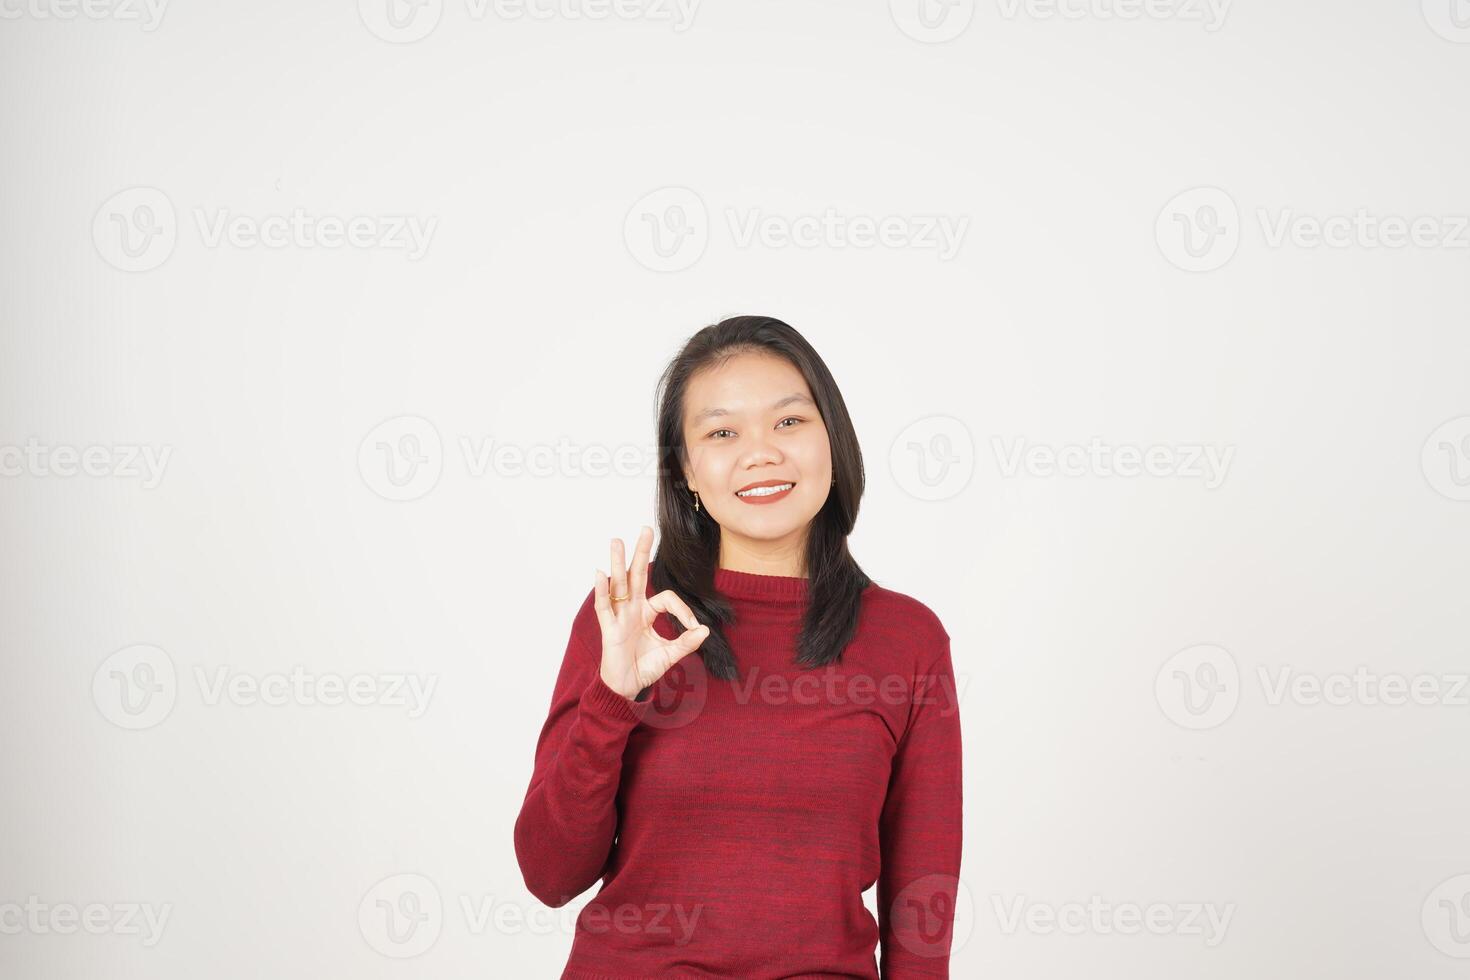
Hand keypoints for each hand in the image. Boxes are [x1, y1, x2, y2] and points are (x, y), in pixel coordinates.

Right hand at [594, 526, 709, 700]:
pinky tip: (600, 573)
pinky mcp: (609, 629)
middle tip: (646, 528)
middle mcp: (632, 610)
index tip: (693, 626)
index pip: (665, 598)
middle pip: (636, 575)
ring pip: (618, 585)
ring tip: (616, 540)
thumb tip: (705, 630)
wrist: (627, 688)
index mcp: (646, 613)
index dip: (682, 609)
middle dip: (641, 552)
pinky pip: (605, 607)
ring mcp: (619, 617)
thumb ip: (686, 643)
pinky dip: (602, 591)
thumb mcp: (670, 655)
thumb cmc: (644, 668)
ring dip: (618, 562)